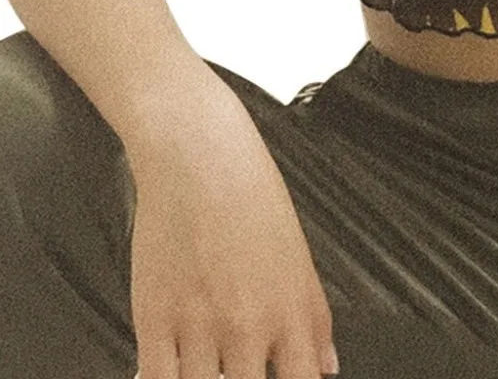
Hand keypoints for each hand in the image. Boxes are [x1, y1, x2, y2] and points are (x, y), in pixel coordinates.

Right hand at [126, 90, 338, 377]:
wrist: (202, 157)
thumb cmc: (251, 196)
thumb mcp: (300, 256)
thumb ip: (314, 319)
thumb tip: (326, 366)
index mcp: (292, 313)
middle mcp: (250, 328)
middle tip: (240, 363)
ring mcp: (201, 328)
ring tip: (209, 360)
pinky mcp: (154, 322)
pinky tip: (174, 369)